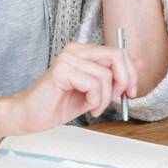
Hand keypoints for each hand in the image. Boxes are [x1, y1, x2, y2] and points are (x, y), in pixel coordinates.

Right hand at [5, 43, 140, 134]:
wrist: (28, 116)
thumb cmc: (57, 104)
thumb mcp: (94, 92)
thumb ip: (114, 77)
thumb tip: (139, 63)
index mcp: (84, 52)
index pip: (119, 52)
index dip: (131, 72)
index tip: (130, 91)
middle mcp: (76, 50)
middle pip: (116, 56)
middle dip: (125, 80)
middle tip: (121, 97)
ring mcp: (68, 58)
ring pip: (106, 75)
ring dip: (106, 98)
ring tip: (95, 108)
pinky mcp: (61, 70)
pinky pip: (93, 84)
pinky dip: (95, 100)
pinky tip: (88, 106)